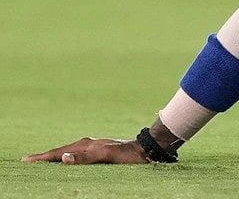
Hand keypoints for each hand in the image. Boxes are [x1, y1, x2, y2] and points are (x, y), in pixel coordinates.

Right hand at [21, 137, 150, 164]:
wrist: (144, 148)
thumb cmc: (126, 154)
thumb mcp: (105, 156)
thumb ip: (84, 158)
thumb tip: (63, 158)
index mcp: (85, 145)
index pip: (58, 153)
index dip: (42, 157)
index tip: (27, 160)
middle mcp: (87, 144)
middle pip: (61, 151)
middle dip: (44, 156)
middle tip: (28, 160)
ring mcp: (93, 146)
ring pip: (68, 151)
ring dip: (54, 156)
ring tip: (43, 160)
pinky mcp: (99, 150)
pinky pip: (77, 153)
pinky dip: (66, 156)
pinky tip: (67, 159)